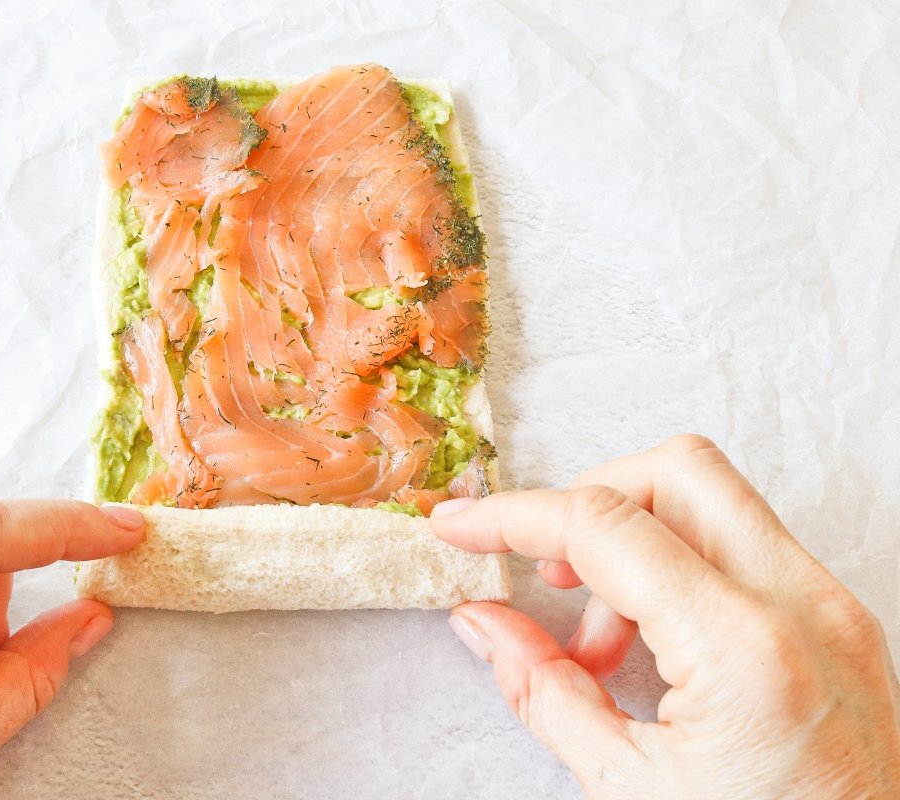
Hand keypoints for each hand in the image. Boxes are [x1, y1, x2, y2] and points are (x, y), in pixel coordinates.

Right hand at [432, 435, 899, 798]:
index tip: (461, 526)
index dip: (512, 516)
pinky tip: (648, 645)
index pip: (604, 525)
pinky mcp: (841, 623)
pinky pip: (746, 548)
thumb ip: (542, 691)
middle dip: (590, 500)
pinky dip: (678, 569)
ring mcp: (833, 609)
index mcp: (744, 650)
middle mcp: (803, 606)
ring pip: (714, 499)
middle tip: (544, 568)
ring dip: (633, 542)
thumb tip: (480, 621)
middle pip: (677, 470)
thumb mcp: (628, 791)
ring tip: (595, 641)